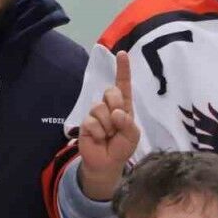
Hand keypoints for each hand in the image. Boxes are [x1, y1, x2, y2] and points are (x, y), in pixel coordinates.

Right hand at [78, 51, 139, 200]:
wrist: (107, 163)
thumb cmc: (122, 146)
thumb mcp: (132, 135)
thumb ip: (128, 123)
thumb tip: (117, 113)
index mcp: (124, 105)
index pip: (123, 84)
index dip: (122, 69)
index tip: (122, 53)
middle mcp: (109, 106)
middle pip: (110, 92)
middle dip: (115, 105)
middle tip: (117, 122)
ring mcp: (96, 113)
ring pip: (100, 108)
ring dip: (107, 125)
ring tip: (108, 135)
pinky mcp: (85, 123)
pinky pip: (92, 122)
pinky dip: (99, 132)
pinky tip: (99, 138)